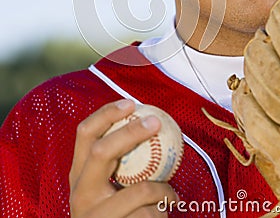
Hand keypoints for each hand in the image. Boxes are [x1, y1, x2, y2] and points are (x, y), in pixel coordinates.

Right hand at [69, 99, 177, 216]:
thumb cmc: (115, 214)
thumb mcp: (107, 187)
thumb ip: (120, 163)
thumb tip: (150, 125)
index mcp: (79, 175)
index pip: (84, 133)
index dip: (106, 114)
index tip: (131, 103)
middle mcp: (81, 193)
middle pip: (102, 151)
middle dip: (131, 132)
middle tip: (156, 122)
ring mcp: (95, 216)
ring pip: (139, 190)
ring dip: (163, 191)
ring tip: (170, 196)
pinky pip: (150, 215)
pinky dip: (163, 213)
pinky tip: (162, 215)